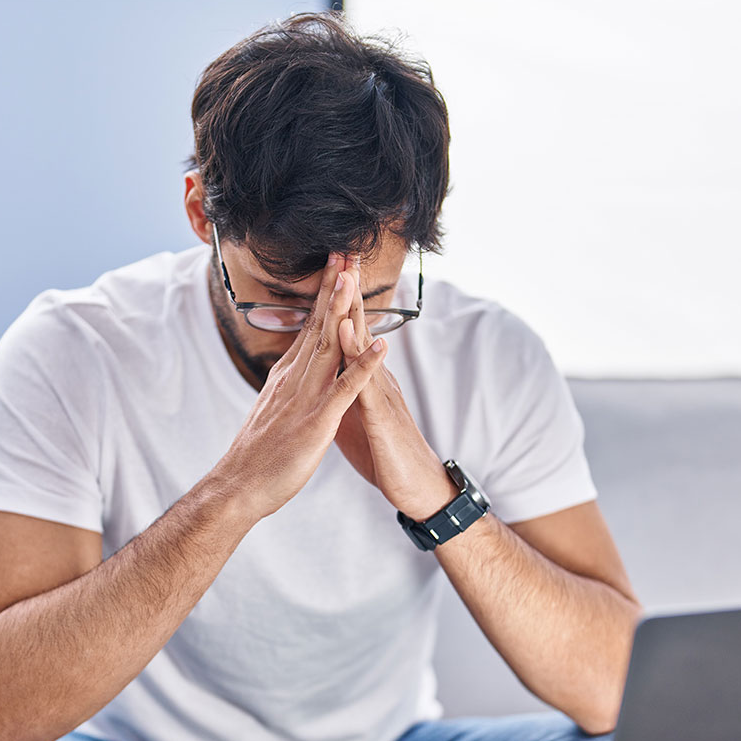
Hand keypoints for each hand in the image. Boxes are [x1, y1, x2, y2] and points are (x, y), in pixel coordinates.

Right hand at [212, 253, 387, 521]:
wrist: (238, 487)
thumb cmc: (257, 455)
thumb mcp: (274, 410)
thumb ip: (287, 386)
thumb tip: (292, 368)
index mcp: (289, 376)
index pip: (310, 326)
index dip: (325, 294)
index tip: (336, 264)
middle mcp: (296, 378)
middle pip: (319, 324)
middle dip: (334, 287)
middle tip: (346, 251)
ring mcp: (306, 397)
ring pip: (329, 346)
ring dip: (344, 312)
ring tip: (356, 279)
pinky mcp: (318, 422)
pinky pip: (345, 391)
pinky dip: (364, 367)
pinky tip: (382, 348)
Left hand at [334, 257, 454, 519]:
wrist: (417, 487)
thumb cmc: (386, 453)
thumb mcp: (355, 418)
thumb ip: (340, 393)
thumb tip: (323, 378)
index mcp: (365, 380)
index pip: (350, 333)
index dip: (338, 302)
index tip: (328, 269)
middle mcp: (377, 379)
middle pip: (360, 327)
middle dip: (349, 292)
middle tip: (341, 253)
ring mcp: (382, 395)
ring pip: (365, 348)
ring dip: (355, 313)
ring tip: (345, 280)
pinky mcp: (384, 418)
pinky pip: (368, 383)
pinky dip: (360, 358)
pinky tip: (351, 336)